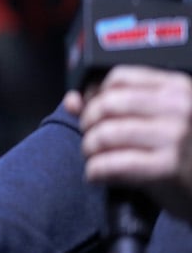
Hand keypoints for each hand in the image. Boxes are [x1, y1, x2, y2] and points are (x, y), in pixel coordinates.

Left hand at [65, 65, 191, 220]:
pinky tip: (97, 175)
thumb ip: (116, 105)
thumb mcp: (158, 120)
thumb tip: (72, 100)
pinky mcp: (167, 168)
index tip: (89, 109)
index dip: (95, 94)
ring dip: (90, 148)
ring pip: (105, 133)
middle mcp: (179, 108)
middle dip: (88, 123)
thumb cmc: (183, 153)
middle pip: (107, 104)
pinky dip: (96, 171)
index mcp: (177, 88)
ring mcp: (175, 137)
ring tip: (95, 158)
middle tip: (91, 138)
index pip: (119, 77)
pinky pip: (112, 164)